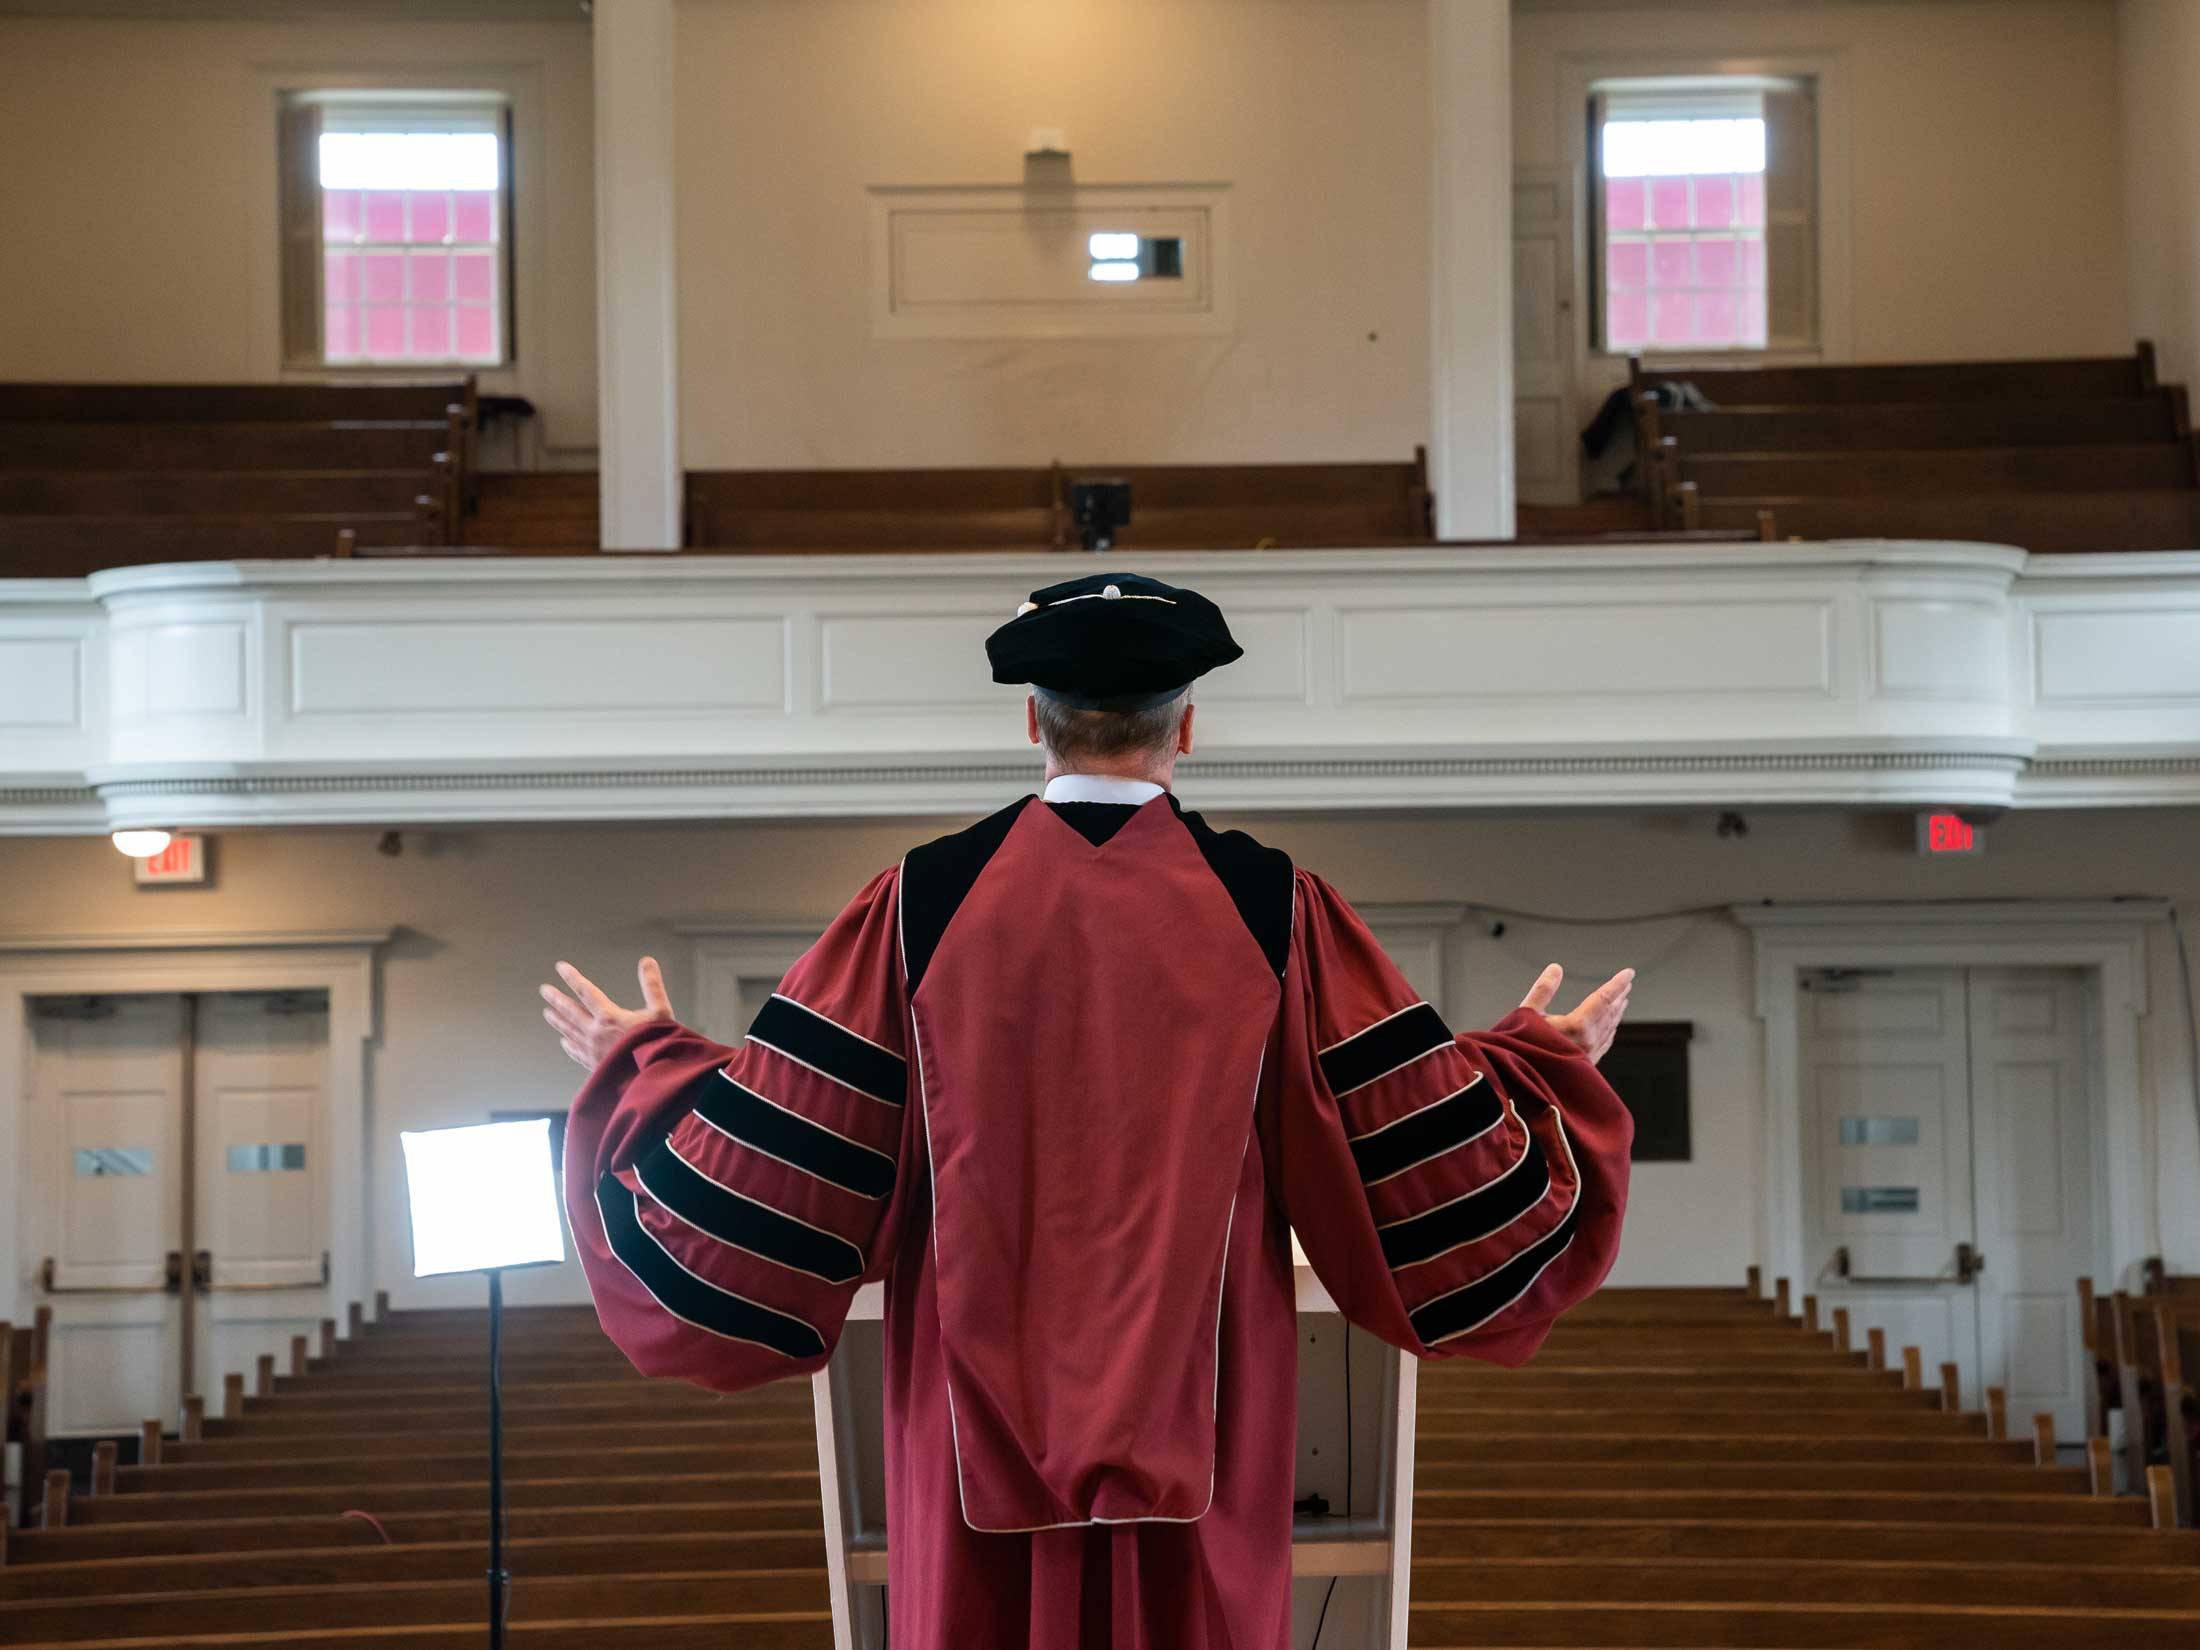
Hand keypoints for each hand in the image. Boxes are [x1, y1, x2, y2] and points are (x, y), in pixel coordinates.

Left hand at [540, 957, 674, 1068]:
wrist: (652, 1079)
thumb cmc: (658, 1044)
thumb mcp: (661, 1011)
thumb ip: (652, 985)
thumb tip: (647, 961)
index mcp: (609, 1017)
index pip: (586, 992)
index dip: (572, 978)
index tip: (560, 967)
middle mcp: (595, 1032)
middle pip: (570, 1011)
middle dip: (556, 999)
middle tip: (544, 990)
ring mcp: (592, 1050)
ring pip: (569, 1031)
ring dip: (557, 1021)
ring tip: (547, 1013)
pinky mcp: (594, 1065)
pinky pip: (576, 1052)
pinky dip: (568, 1046)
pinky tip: (564, 1043)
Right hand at [1519, 963, 1632, 1064]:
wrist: (1522, 1081)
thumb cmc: (1521, 1048)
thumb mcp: (1527, 1013)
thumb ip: (1543, 989)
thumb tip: (1556, 968)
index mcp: (1577, 1026)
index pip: (1604, 999)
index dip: (1618, 984)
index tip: (1629, 973)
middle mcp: (1588, 1040)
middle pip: (1610, 1013)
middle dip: (1619, 996)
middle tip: (1626, 984)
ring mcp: (1590, 1055)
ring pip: (1609, 1028)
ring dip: (1616, 1012)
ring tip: (1621, 1002)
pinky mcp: (1586, 1065)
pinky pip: (1604, 1042)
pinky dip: (1610, 1030)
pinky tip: (1610, 1029)